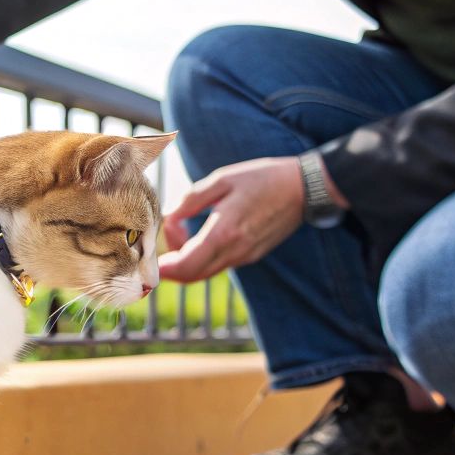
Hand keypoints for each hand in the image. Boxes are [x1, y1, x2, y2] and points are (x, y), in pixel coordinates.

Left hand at [159, 157, 307, 282]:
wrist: (303, 189)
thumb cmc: (261, 178)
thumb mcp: (221, 180)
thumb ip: (191, 200)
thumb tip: (170, 218)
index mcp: (225, 232)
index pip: (187, 266)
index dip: (165, 268)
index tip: (151, 259)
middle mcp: (235, 251)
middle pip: (193, 275)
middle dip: (172, 266)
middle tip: (164, 243)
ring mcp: (245, 256)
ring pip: (205, 272)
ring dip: (187, 261)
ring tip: (182, 233)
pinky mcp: (251, 256)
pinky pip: (219, 265)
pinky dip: (203, 258)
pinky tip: (201, 235)